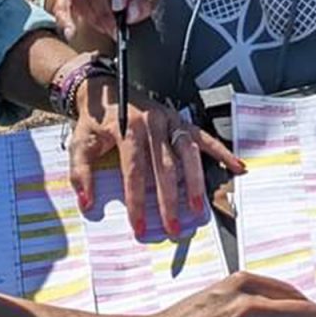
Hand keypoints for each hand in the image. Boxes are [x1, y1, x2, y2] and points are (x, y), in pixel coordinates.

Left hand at [69, 77, 244, 237]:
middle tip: (172, 227)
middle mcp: (152, 123)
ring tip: (197, 208)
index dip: (137, 201)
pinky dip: (221, 152)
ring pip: (187, 154)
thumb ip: (80, 174)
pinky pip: (204, 137)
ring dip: (194, 182)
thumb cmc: (94, 121)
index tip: (139, 225)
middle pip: (164, 167)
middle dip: (169, 200)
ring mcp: (170, 120)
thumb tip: (88, 203)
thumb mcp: (79, 144)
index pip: (135, 171)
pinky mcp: (180, 120)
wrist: (104, 89)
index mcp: (127, 128)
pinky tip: (236, 166)